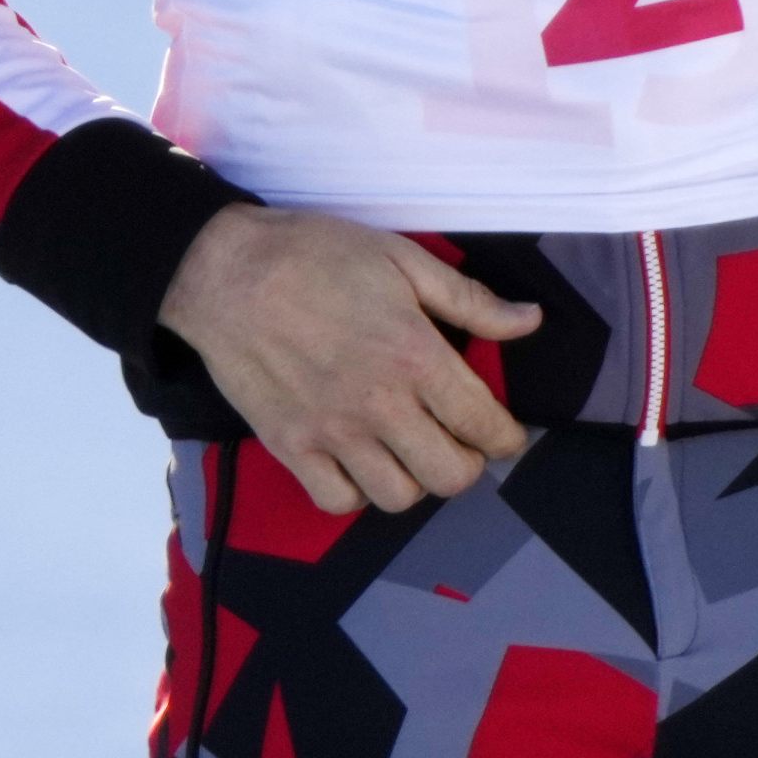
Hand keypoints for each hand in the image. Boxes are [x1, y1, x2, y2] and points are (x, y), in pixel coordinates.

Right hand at [159, 205, 542, 515]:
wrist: (226, 271)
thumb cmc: (316, 255)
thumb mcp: (402, 260)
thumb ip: (470, 301)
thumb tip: (530, 322)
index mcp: (415, 355)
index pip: (483, 425)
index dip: (506, 439)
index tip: (504, 435)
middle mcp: (380, 405)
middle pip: (450, 476)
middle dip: (467, 464)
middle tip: (457, 441)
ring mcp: (333, 432)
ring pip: (399, 497)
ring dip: (413, 479)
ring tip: (408, 450)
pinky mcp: (291, 447)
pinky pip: (339, 502)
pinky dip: (356, 491)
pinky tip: (358, 461)